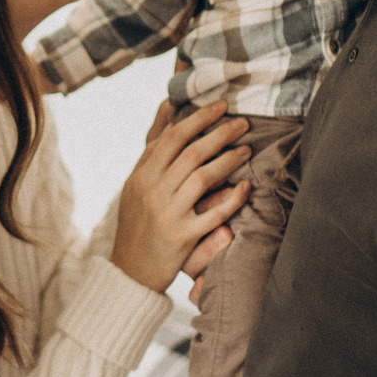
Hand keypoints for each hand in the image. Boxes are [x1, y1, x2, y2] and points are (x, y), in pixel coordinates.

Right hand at [111, 102, 250, 292]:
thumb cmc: (137, 223)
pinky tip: (244, 187)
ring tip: (246, 149)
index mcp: (141, 176)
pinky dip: (231, 199)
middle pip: (191, 153)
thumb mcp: (135, 185)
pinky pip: (213, 214)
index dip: (198, 119)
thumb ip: (152, 153)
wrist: (129, 270)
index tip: (220, 106)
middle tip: (242, 123)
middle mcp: (153, 192)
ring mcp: (168, 214)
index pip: (172, 138)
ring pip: (203, 178)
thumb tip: (170, 115)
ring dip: (228, 160)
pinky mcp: (182, 237)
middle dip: (220, 134)